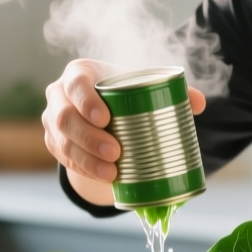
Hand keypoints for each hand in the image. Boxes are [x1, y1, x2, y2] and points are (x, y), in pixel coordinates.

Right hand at [42, 59, 205, 206]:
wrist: (100, 109)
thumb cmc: (122, 92)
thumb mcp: (140, 86)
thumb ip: (170, 91)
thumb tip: (199, 103)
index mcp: (78, 73)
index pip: (76, 84)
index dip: (87, 102)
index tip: (106, 119)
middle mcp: (59, 95)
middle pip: (65, 118)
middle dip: (89, 138)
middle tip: (116, 153)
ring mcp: (52, 120)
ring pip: (63, 142)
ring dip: (86, 161)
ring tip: (112, 173)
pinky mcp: (53, 142)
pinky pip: (64, 159)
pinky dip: (84, 170)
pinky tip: (102, 178)